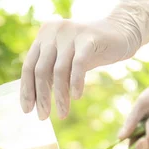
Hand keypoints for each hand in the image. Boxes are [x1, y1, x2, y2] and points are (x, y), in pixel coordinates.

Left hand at [20, 0, 148, 119]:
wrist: (121, 31)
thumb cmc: (90, 50)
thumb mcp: (66, 58)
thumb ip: (50, 71)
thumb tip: (36, 99)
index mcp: (44, 35)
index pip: (29, 66)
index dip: (27, 90)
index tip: (27, 110)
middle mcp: (54, 32)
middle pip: (41, 70)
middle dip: (41, 97)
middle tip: (43, 117)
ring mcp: (71, 33)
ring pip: (58, 71)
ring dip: (60, 96)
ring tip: (62, 114)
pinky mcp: (89, 38)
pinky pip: (78, 65)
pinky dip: (75, 84)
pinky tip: (77, 97)